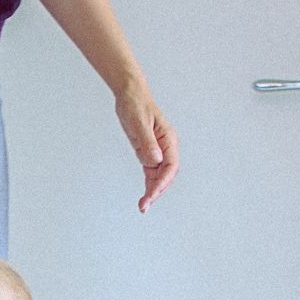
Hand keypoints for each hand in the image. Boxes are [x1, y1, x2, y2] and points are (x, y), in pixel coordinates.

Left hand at [116, 83, 178, 212]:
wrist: (130, 94)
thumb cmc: (135, 104)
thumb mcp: (139, 123)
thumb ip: (147, 142)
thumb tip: (155, 160)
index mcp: (168, 139)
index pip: (170, 166)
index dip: (162, 182)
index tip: (152, 193)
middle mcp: (165, 146)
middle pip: (166, 175)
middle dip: (157, 191)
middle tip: (144, 205)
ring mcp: (158, 150)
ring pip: (159, 176)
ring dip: (152, 191)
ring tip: (143, 205)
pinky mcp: (148, 151)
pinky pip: (151, 172)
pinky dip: (148, 184)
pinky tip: (144, 194)